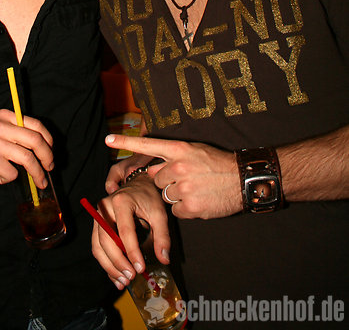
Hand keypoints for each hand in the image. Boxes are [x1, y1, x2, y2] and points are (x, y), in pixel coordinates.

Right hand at [0, 109, 53, 187]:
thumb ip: (18, 136)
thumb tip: (47, 151)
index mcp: (5, 116)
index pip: (36, 125)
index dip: (49, 141)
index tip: (51, 154)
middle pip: (35, 141)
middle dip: (47, 157)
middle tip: (50, 169)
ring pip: (27, 159)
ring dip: (37, 174)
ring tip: (39, 182)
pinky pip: (12, 173)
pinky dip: (9, 179)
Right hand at [91, 175, 170, 289]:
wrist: (138, 185)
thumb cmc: (148, 198)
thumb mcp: (159, 214)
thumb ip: (162, 236)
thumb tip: (164, 259)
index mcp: (121, 202)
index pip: (125, 231)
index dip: (132, 251)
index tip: (140, 268)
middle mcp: (105, 208)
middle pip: (106, 240)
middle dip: (118, 262)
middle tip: (131, 276)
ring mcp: (98, 217)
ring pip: (98, 246)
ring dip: (110, 267)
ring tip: (124, 281)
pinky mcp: (97, 226)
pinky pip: (98, 248)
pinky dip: (106, 264)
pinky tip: (117, 277)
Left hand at [105, 134, 241, 218]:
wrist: (243, 179)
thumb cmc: (218, 164)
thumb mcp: (195, 151)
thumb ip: (173, 157)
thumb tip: (153, 168)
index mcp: (179, 149)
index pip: (148, 145)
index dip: (126, 142)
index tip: (108, 139)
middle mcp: (179, 166)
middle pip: (157, 178)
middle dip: (168, 181)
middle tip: (189, 179)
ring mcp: (184, 186)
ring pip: (167, 196)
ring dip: (178, 196)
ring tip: (197, 190)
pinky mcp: (190, 206)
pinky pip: (176, 211)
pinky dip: (186, 209)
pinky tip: (200, 202)